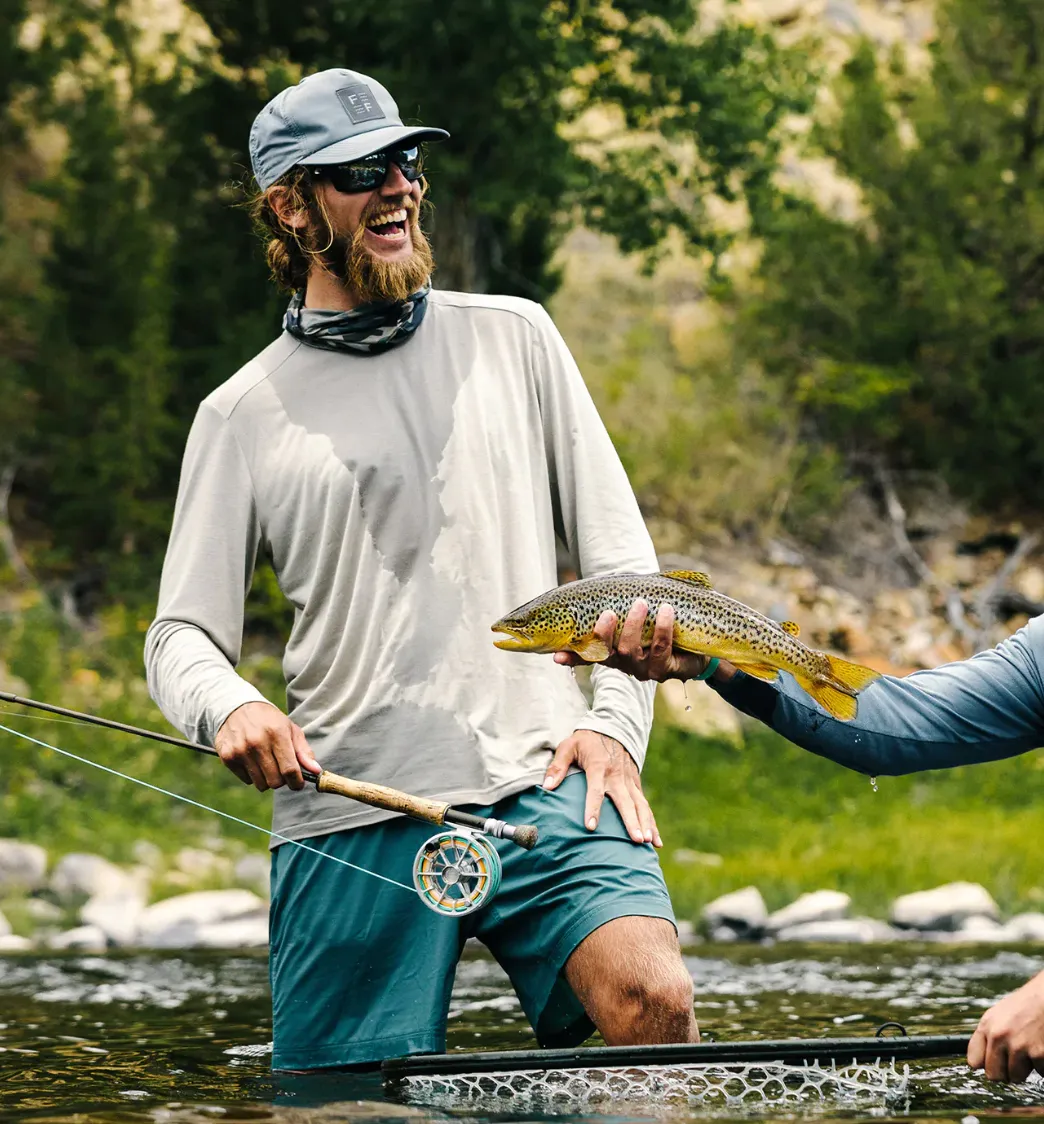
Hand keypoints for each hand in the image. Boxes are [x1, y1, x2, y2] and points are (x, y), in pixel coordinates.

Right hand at [214, 701, 320, 791]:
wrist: (236, 707)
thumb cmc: (269, 720)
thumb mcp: (290, 729)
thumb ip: (304, 751)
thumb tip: (315, 771)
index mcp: (277, 733)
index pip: (290, 769)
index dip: (297, 782)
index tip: (299, 783)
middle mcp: (257, 742)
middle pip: (275, 781)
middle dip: (282, 780)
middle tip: (282, 771)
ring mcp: (241, 750)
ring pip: (260, 784)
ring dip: (267, 779)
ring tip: (267, 764)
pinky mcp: (227, 757)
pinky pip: (246, 780)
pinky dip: (252, 775)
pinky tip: (252, 760)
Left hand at [544, 729, 661, 846]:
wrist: (612, 727)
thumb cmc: (586, 740)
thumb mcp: (568, 747)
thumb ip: (557, 766)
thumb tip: (546, 786)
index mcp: (598, 767)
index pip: (595, 791)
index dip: (593, 809)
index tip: (591, 827)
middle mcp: (616, 775)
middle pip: (625, 802)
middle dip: (631, 821)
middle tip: (636, 840)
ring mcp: (629, 780)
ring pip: (640, 805)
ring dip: (646, 823)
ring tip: (649, 843)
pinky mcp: (635, 783)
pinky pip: (644, 804)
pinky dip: (652, 822)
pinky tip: (656, 840)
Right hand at [554, 599, 731, 682]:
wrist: (703, 644)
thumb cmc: (666, 622)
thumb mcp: (642, 611)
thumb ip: (622, 602)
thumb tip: (604, 588)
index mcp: (613, 650)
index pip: (587, 655)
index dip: (571, 657)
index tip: (555, 655)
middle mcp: (625, 663)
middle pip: (605, 653)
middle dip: (604, 632)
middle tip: (609, 612)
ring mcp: (645, 669)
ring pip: (630, 651)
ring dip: (634, 625)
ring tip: (642, 604)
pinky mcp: (667, 670)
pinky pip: (660, 649)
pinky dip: (661, 627)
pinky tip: (665, 611)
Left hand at [968, 969, 1043, 1081]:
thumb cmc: (1026, 1006)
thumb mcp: (999, 1015)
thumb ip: (988, 1036)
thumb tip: (979, 1064)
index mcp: (987, 1026)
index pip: (974, 1061)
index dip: (986, 1065)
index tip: (994, 1063)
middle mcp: (999, 1036)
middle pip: (994, 1076)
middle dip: (1005, 1072)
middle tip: (1015, 1059)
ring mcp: (1019, 1046)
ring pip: (1017, 1077)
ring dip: (1026, 1068)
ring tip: (1031, 1047)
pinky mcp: (1039, 1054)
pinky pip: (1040, 1073)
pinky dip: (1043, 1065)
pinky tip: (1043, 1046)